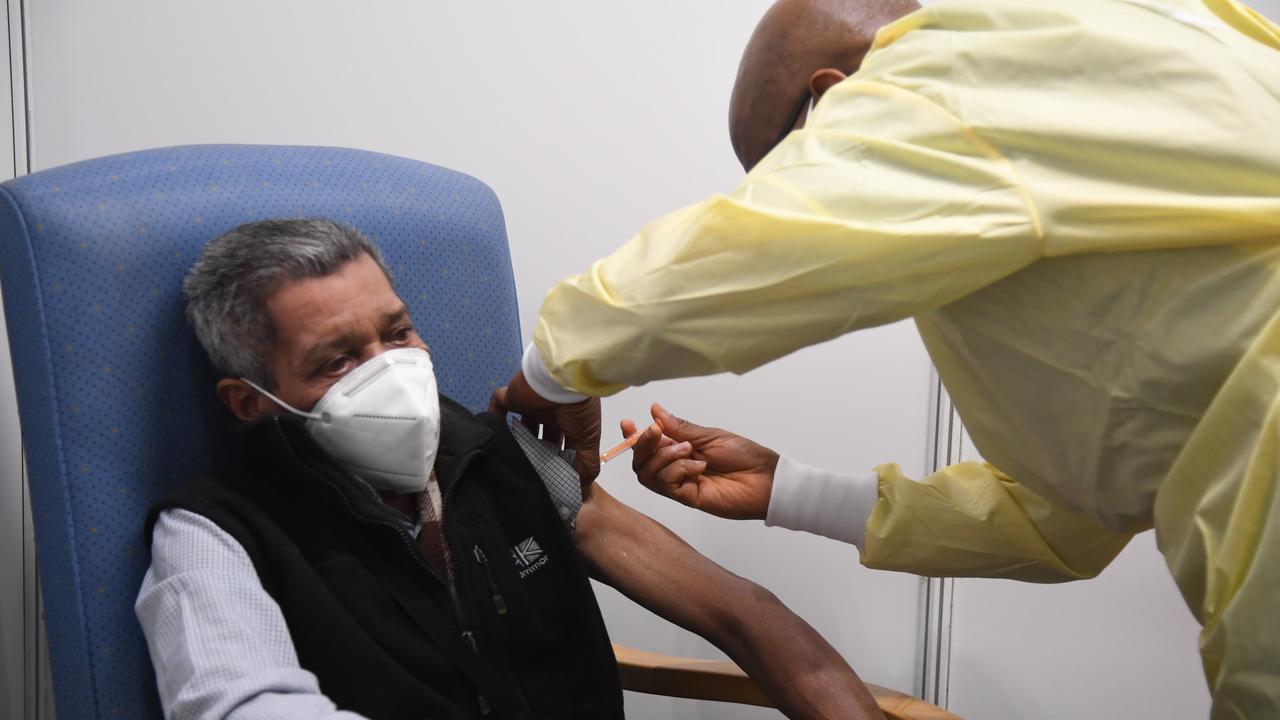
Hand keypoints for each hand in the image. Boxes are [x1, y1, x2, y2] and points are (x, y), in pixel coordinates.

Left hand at [491, 370, 601, 483]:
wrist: (562, 380)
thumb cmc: (578, 409)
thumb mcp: (589, 439)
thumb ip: (586, 464)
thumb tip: (580, 488)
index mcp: (568, 420)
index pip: (560, 442)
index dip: (556, 458)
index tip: (551, 477)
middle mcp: (549, 413)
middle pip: (539, 437)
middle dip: (536, 453)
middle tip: (530, 473)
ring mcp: (530, 404)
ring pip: (520, 425)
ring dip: (516, 441)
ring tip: (512, 462)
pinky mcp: (512, 396)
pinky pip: (498, 405)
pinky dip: (494, 418)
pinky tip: (493, 436)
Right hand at [623, 404, 777, 519]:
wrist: (765, 478)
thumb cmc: (743, 455)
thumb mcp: (709, 435)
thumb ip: (679, 427)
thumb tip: (655, 409)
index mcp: (680, 449)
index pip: (648, 445)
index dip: (634, 436)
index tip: (627, 423)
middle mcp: (676, 467)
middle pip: (641, 462)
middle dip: (643, 444)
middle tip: (656, 431)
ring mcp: (680, 483)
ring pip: (648, 473)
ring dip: (664, 456)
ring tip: (689, 450)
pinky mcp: (687, 497)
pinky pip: (667, 483)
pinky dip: (678, 469)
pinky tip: (698, 466)